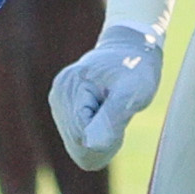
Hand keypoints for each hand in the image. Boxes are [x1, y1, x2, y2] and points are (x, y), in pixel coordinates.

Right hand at [51, 25, 165, 170]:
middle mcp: (58, 95)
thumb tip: (91, 146)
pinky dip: (96, 135)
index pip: (82, 137)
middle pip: (77, 143)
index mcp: (71, 88)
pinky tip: (106, 117)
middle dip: (103, 140)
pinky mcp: (64, 108)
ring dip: (100, 138)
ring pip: (77, 144)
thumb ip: (111, 119)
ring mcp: (59, 102)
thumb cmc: (136, 67)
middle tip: (120, 117)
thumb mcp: (132, 91)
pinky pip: (78, 138)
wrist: (131, 47)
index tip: (123, 120)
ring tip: (114, 114)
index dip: (106, 140)